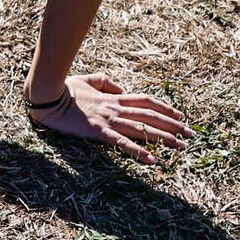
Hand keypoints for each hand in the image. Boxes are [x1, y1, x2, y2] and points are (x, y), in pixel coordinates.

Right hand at [27, 72, 190, 163]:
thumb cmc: (66, 88)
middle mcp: (116, 107)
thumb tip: (122, 88)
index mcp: (114, 97)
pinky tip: (153, 160)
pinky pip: (123, 143)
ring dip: (165, 138)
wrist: (48, 96)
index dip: (166, 108)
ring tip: (181, 147)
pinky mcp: (98, 132)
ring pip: (143, 128)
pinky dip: (139, 151)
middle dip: (174, 125)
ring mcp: (109, 119)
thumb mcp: (89, 79)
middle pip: (151, 116)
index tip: (181, 117)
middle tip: (191, 135)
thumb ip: (107, 82)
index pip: (146, 101)